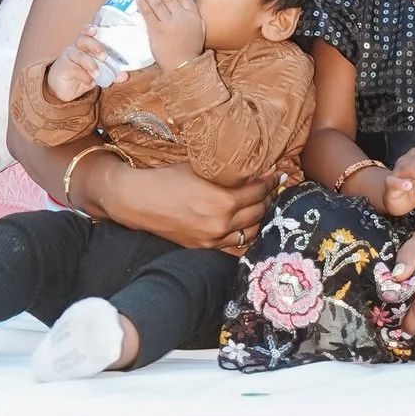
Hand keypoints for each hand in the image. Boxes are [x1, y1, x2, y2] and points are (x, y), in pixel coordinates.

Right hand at [43, 28, 109, 103]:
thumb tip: (125, 75)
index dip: (89, 29)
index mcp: (85, 45)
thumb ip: (111, 73)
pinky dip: (84, 76)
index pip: (86, 32)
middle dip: (94, 46)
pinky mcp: (63, 68)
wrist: (63, 88)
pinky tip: (90, 82)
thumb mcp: (98, 74)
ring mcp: (68, 57)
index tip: (95, 29)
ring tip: (97, 74)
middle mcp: (75, 47)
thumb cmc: (82, 75)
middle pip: (83, 40)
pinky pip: (74, 69)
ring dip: (90, 64)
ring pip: (79, 55)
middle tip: (103, 56)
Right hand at [101, 159, 271, 255]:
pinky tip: (246, 226)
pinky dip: (244, 237)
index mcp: (222, 201)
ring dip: (259, 218)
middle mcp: (221, 223)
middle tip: (270, 188)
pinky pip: (234, 247)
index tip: (276, 174)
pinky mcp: (204, 247)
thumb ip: (227, 173)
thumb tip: (251, 169)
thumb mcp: (199, 168)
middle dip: (268, 198)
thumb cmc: (166, 179)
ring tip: (260, 206)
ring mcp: (213, 238)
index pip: (259, 191)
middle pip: (259, 212)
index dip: (270, 181)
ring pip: (251, 232)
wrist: (138, 200)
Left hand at [137, 0, 203, 69]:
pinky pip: (148, 13)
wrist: (182, 65)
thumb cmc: (191, 48)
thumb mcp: (200, 29)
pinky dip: (142, 4)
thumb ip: (194, 16)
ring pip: (156, 4)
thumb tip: (185, 2)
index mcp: (193, 16)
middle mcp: (180, 17)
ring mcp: (167, 23)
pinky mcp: (156, 30)